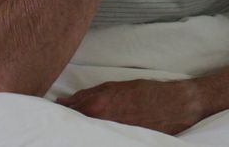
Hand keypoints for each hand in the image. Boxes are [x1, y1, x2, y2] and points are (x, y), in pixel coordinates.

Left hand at [56, 79, 202, 134]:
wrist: (175, 105)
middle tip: (60, 119)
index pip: (68, 110)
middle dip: (67, 120)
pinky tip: (94, 133)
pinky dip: (94, 135)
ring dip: (80, 128)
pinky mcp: (120, 141)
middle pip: (74, 123)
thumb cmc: (147, 92)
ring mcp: (111, 133)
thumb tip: (67, 101)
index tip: (53, 110)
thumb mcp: (116, 86)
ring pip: (86, 132)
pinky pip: (100, 138)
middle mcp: (101, 121)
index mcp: (97, 104)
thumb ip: (89, 94)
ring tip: (78, 126)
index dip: (59, 110)